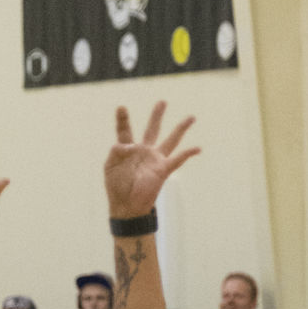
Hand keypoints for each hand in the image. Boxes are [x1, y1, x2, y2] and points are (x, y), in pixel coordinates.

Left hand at [104, 102, 198, 218]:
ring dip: (181, 128)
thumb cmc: (116, 187)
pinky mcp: (163, 170)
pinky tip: (198, 148)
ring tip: (191, 117)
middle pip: (152, 129)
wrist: (127, 206)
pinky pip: (178, 159)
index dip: (123, 119)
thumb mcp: (109, 166)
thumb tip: (129, 145)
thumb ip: (116, 152)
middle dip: (157, 115)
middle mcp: (144, 151)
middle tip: (162, 102)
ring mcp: (155, 159)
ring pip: (171, 140)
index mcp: (128, 149)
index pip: (125, 130)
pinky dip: (188, 153)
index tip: (121, 107)